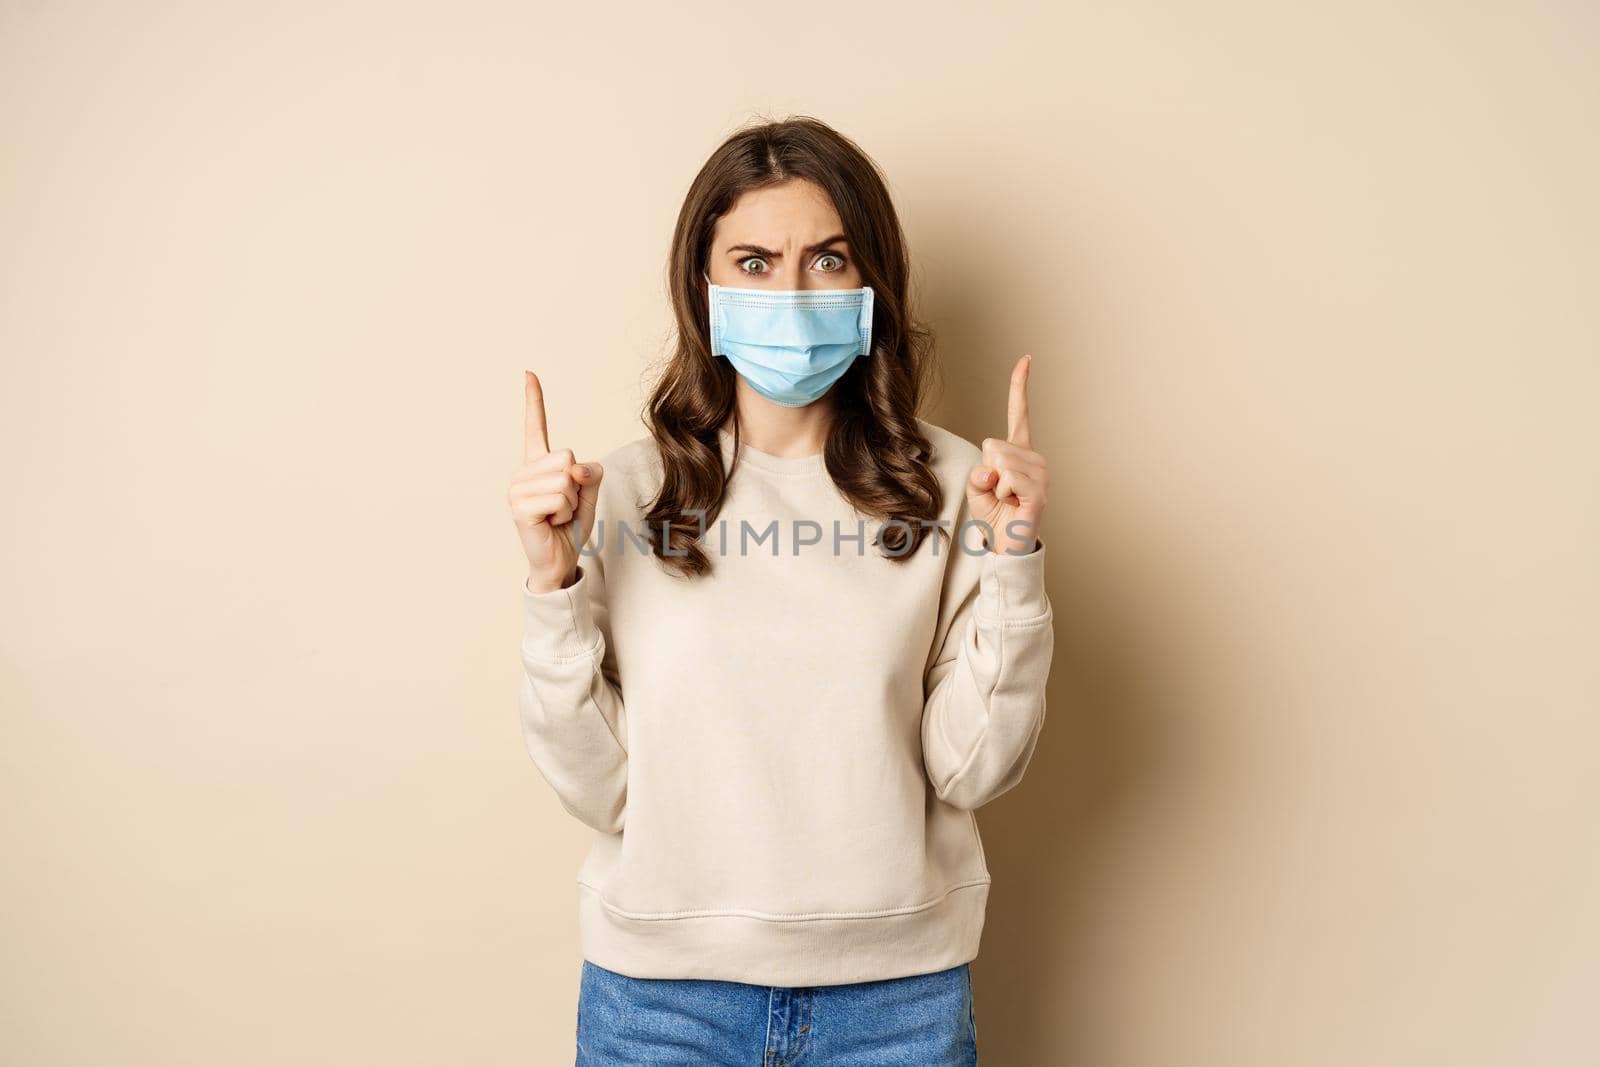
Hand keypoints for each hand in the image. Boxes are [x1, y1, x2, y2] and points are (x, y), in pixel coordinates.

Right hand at [508, 370, 603, 593]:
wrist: (558, 560)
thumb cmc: (570, 526)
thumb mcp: (589, 494)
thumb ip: (590, 473)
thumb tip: (576, 468)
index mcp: (538, 463)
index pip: (536, 426)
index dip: (534, 400)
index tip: (529, 373)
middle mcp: (524, 471)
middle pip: (567, 456)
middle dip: (577, 486)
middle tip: (564, 506)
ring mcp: (517, 488)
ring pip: (565, 479)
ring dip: (572, 503)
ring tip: (557, 516)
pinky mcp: (519, 506)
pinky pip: (559, 497)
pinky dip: (565, 513)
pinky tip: (551, 523)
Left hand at [966, 354, 1047, 555]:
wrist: (1005, 544)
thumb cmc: (993, 514)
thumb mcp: (976, 486)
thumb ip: (978, 470)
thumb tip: (992, 468)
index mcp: (1018, 451)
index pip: (1019, 414)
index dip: (1020, 386)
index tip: (1025, 359)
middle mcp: (1034, 457)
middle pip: (993, 444)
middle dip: (985, 470)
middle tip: (997, 490)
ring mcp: (1040, 473)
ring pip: (999, 461)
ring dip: (992, 485)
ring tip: (1005, 498)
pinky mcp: (1040, 491)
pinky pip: (1007, 478)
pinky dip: (1000, 493)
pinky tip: (1012, 503)